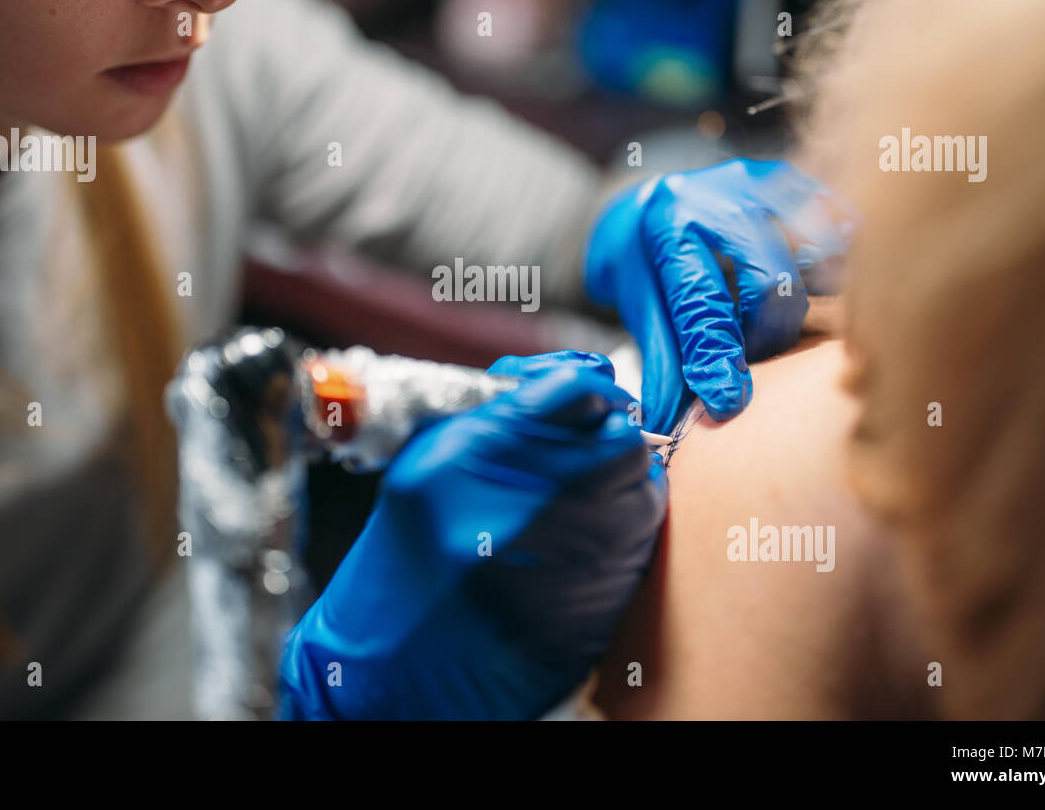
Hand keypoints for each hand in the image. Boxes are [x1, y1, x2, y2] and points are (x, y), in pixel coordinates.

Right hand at [277, 351, 666, 719]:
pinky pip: (643, 529)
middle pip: (620, 435)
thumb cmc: (410, 555)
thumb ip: (504, 410)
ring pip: (643, 480)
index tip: (584, 395)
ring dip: (622, 475)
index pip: (573, 388)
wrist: (400, 669)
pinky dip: (625, 517)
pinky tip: (584, 532)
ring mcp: (567, 555)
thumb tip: (581, 375)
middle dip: (611, 430)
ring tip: (579, 493)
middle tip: (588, 441)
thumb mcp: (428, 461)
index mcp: (467, 458)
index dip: (587, 385)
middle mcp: (524, 505)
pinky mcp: (598, 595)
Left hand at [584, 158, 851, 429]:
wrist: (655, 202)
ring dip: (809, 305)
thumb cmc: (648, 266)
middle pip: (770, 279)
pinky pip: (842, 235)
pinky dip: (837, 272)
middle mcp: (720, 194)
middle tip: (755, 356)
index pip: (700, 299)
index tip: (728, 401)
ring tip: (780, 323)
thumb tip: (668, 425)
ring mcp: (767, 184)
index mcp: (668, 224)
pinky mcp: (804, 185)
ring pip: (818, 258)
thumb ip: (662, 364)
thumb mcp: (640, 309)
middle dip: (768, 336)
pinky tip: (818, 291)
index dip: (716, 355)